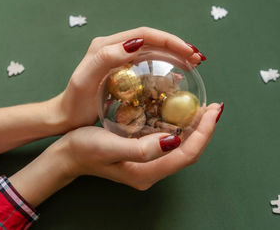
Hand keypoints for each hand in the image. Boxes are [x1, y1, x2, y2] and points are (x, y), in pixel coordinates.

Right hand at [9, 103, 222, 206]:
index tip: (213, 110)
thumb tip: (173, 141)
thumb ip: (141, 149)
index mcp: (147, 173)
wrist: (66, 155)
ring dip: (195, 128)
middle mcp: (151, 172)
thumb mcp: (109, 146)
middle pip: (189, 152)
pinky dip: (179, 127)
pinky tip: (178, 112)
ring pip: (181, 147)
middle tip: (213, 106)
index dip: (204, 133)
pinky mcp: (143, 155)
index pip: (187, 155)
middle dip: (204, 129)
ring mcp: (147, 165)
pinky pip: (169, 142)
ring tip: (202, 108)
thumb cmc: (83, 149)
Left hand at [51, 27, 202, 130]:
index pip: (144, 35)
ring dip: (174, 55)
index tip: (188, 51)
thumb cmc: (74, 102)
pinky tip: (176, 76)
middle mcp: (114, 47)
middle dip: (176, 46)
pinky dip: (164, 66)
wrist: (65, 116)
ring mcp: (119, 59)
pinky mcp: (123, 71)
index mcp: (106, 45)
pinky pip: (148, 64)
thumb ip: (105, 59)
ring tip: (192, 64)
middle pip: (152, 40)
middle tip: (197, 58)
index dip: (169, 40)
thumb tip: (134, 44)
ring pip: (152, 51)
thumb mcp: (85, 80)